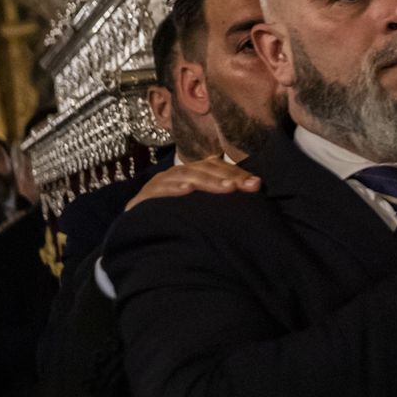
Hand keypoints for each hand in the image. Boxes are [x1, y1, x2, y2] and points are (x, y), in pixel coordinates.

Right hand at [125, 157, 260, 210]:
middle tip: (245, 187)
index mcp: (191, 172)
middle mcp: (177, 174)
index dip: (236, 172)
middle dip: (227, 177)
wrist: (140, 230)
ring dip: (206, 181)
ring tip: (226, 188)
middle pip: (204, 169)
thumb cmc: (177, 216)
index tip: (256, 184)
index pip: (216, 166)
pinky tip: (188, 191)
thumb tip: (255, 188)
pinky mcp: (143, 198)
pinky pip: (160, 191)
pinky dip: (174, 190)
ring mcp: (160, 183)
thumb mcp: (200, 205)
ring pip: (185, 176)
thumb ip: (222, 194)